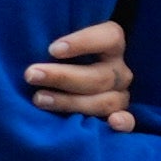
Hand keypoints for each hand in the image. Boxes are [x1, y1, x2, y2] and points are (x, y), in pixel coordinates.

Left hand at [20, 21, 134, 125]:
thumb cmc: (56, 59)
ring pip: (106, 101)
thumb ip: (54, 47)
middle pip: (100, 76)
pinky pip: (129, 122)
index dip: (83, 42)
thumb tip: (31, 46)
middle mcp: (119, 71)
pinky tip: (112, 123)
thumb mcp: (59, 48)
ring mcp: (121, 95)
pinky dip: (123, 123)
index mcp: (112, 45)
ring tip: (39, 99)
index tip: (52, 49)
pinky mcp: (119, 116)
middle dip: (63, 76)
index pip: (109, 37)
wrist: (66, 84)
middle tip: (31, 75)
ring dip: (71, 102)